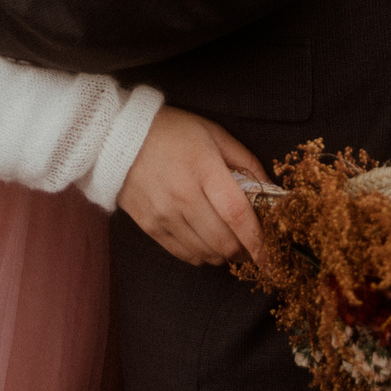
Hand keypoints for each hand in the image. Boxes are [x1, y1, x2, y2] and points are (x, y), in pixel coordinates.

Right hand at [117, 106, 268, 267]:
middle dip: (245, 251)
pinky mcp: (150, 226)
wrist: (117, 137)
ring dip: (225, 255)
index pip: (237, 214)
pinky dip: (202, 255)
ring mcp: (164, 214)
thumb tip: (273, 192)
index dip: (258, 241)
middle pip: (224, 241)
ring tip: (230, 243)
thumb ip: (246, 162)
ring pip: (206, 253)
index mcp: (203, 168)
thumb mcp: (214, 134)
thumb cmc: (172, 132)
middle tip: (252, 246)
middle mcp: (182, 195)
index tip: (271, 257)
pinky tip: (207, 243)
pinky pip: (185, 255)